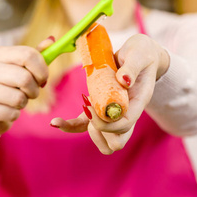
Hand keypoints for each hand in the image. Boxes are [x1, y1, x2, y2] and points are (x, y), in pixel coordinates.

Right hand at [0, 37, 53, 147]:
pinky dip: (14, 114)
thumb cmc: (10, 86)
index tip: (43, 78)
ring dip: (24, 103)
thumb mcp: (22, 69)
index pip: (27, 54)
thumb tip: (51, 40)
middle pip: (24, 77)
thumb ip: (36, 55)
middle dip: (34, 89)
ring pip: (18, 98)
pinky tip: (7, 110)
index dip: (42, 68)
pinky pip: (11, 113)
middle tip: (31, 92)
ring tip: (17, 101)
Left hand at [51, 34, 169, 153]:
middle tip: (89, 110)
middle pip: (116, 142)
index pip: (124, 125)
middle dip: (99, 132)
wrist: (139, 54)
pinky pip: (84, 126)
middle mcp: (127, 114)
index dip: (106, 122)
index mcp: (138, 103)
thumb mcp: (139, 54)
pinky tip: (56, 122)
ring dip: (89, 131)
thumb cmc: (141, 53)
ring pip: (103, 141)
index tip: (90, 104)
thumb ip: (132, 67)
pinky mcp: (99, 108)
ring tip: (83, 108)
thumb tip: (123, 80)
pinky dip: (70, 126)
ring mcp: (113, 114)